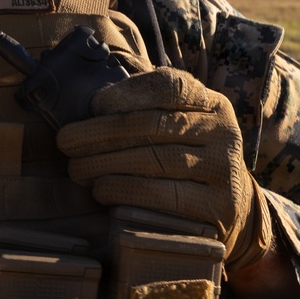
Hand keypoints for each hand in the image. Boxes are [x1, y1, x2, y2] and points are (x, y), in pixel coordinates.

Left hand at [56, 67, 263, 264]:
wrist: (233, 212)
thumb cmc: (187, 162)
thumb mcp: (179, 128)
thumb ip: (146, 111)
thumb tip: (93, 106)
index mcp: (213, 104)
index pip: (171, 86)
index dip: (128, 92)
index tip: (93, 105)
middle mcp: (224, 133)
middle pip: (155, 125)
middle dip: (102, 132)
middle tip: (66, 142)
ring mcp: (224, 170)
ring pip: (156, 160)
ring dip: (105, 163)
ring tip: (75, 169)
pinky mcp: (217, 208)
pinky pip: (163, 196)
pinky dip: (125, 190)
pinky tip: (101, 190)